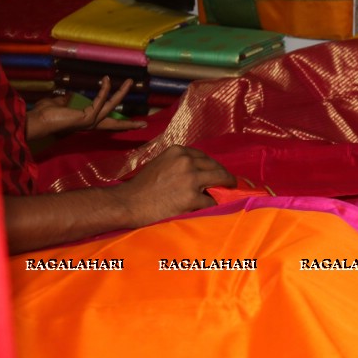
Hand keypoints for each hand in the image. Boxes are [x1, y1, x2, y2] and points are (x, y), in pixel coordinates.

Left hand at [25, 77, 145, 139]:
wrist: (37, 121)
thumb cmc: (44, 114)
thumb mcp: (58, 104)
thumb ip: (65, 100)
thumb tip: (67, 95)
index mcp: (85, 122)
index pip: (106, 124)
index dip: (119, 124)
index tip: (133, 126)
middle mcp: (90, 124)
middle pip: (115, 124)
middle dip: (130, 123)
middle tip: (145, 123)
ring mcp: (90, 121)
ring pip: (111, 107)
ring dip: (121, 93)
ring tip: (130, 81)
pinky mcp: (88, 117)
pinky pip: (100, 101)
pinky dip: (104, 90)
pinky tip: (106, 80)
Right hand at [114, 145, 235, 227]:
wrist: (127, 203)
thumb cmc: (141, 186)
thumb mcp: (161, 164)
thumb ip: (178, 163)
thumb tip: (199, 169)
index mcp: (178, 151)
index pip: (203, 156)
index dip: (212, 165)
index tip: (217, 171)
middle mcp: (186, 160)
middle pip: (215, 166)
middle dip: (223, 174)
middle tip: (230, 181)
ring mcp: (190, 178)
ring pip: (219, 179)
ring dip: (226, 185)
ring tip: (229, 190)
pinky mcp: (191, 196)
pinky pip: (210, 200)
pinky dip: (213, 204)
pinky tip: (212, 207)